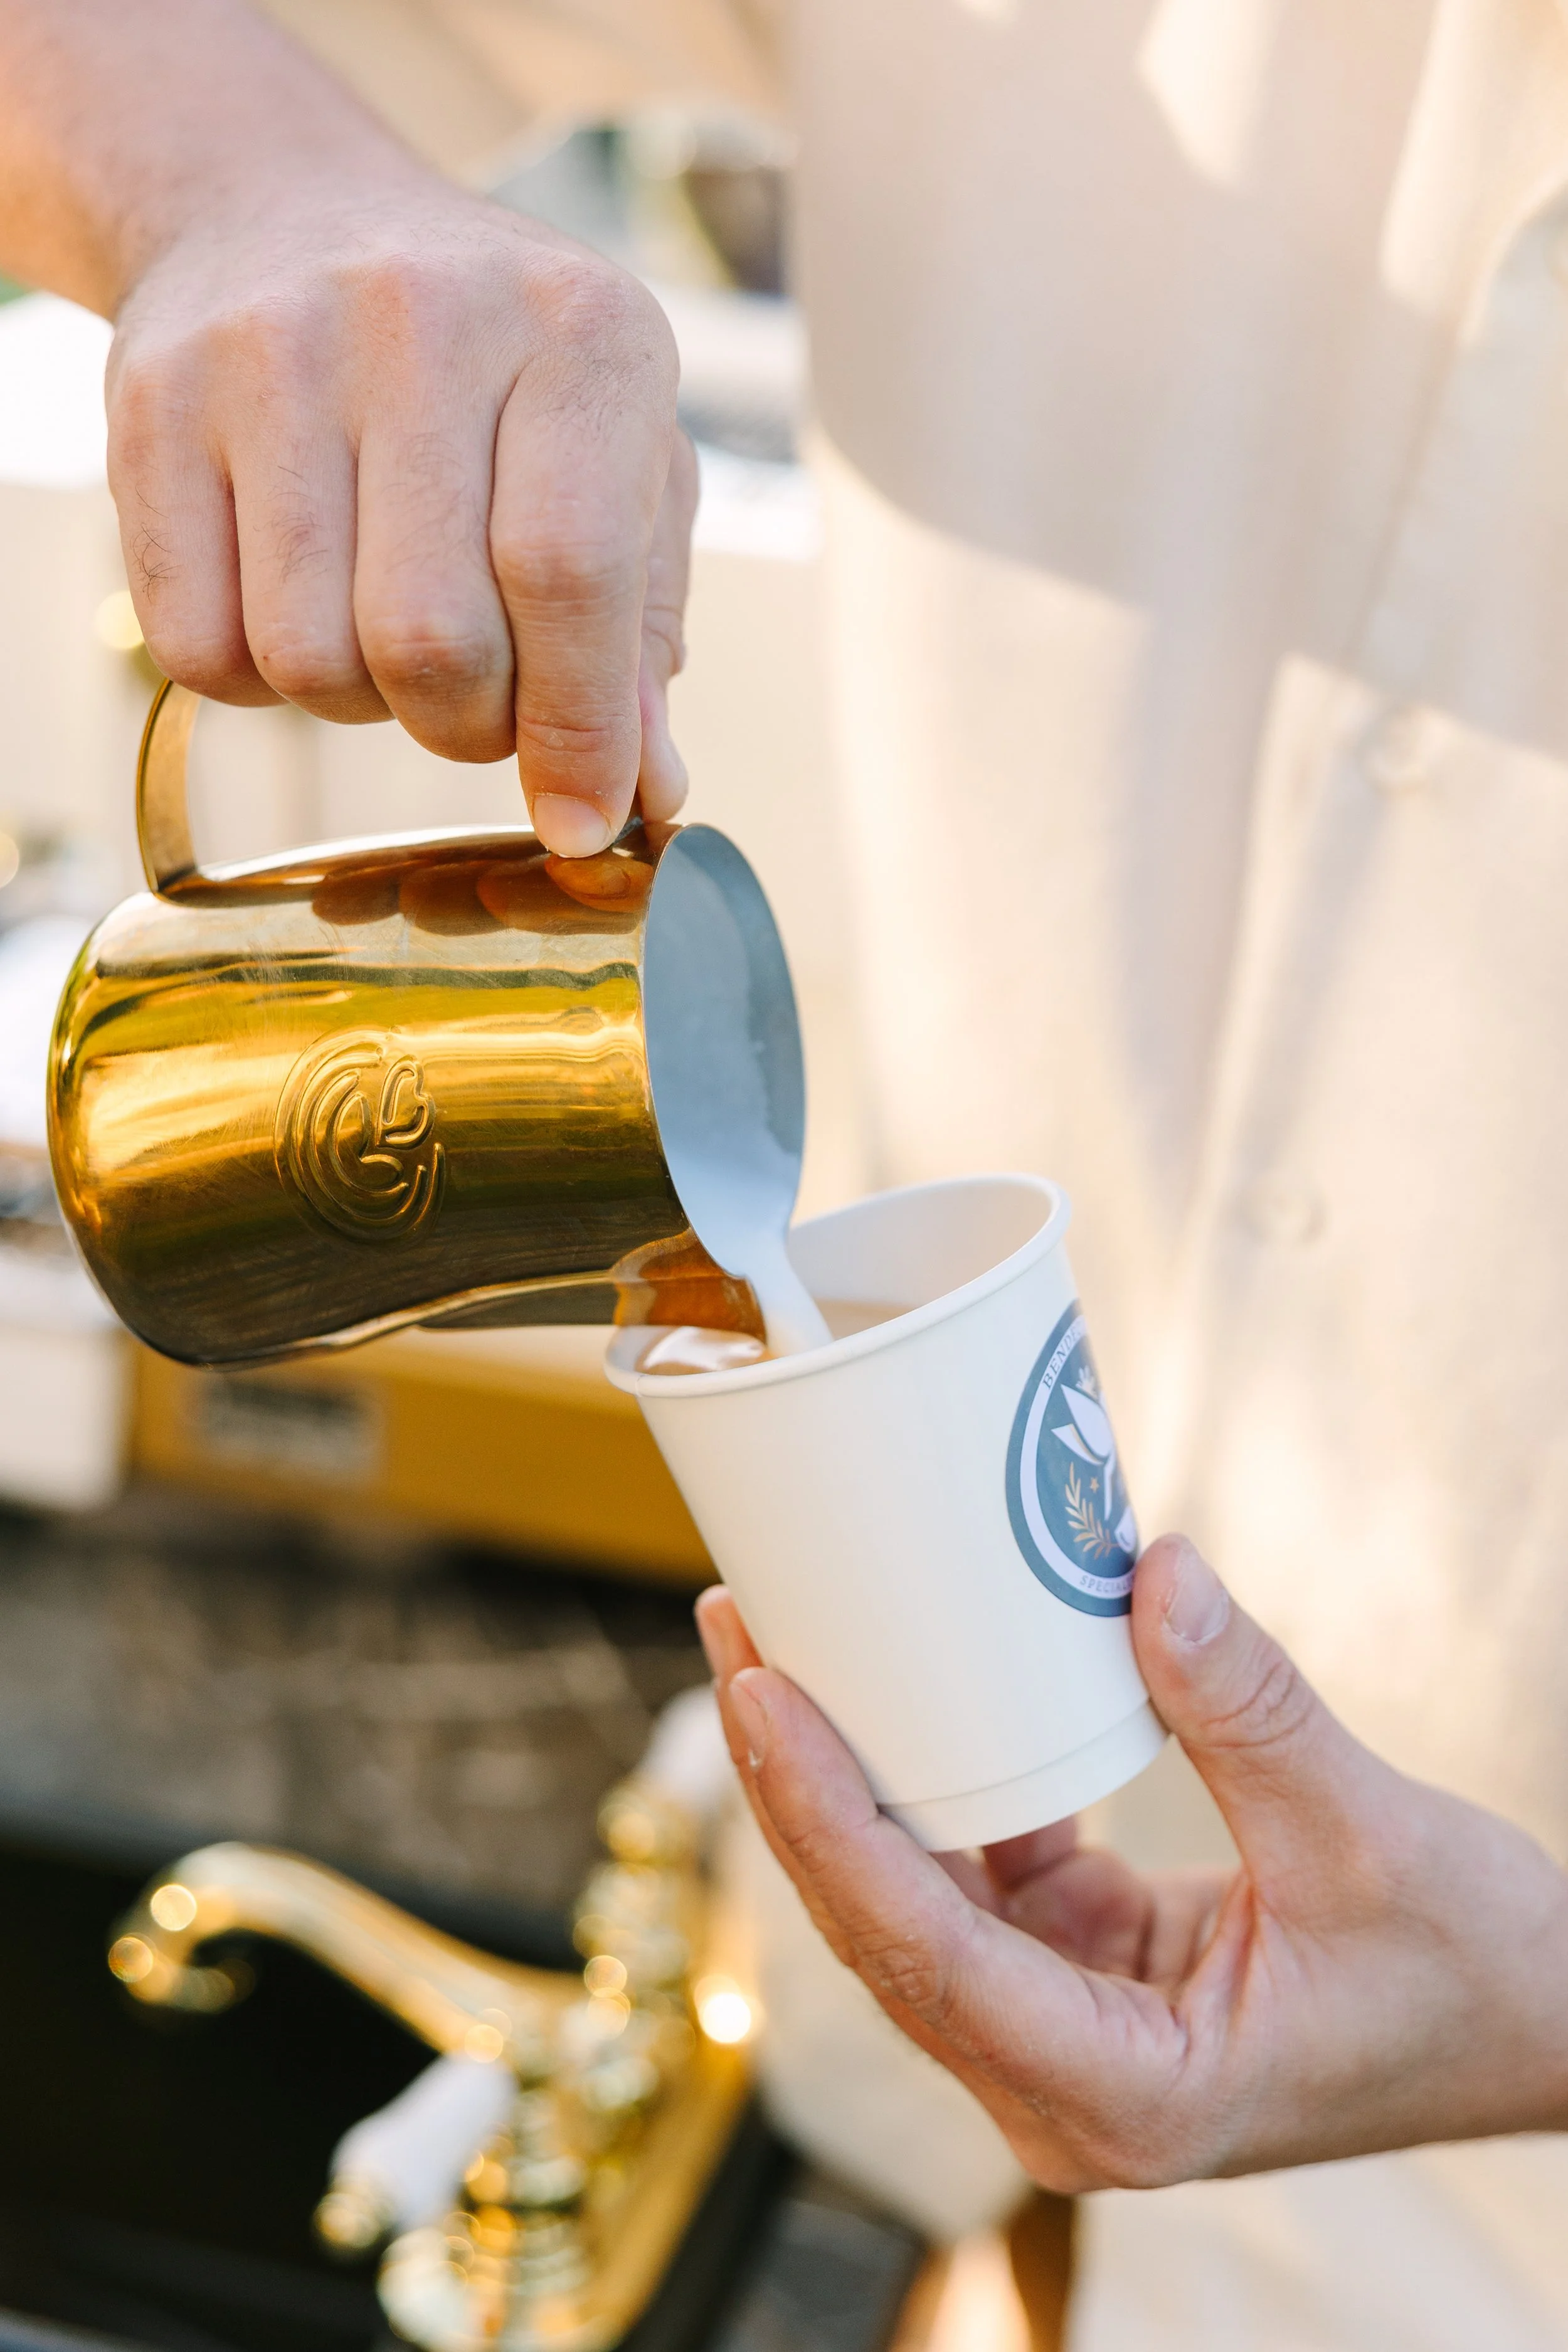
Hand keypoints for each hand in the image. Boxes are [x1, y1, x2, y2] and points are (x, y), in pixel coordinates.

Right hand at [109, 176, 693, 854]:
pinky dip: (258, 680)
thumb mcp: (616, 460)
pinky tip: (297, 602)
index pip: (570, 574)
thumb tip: (642, 791)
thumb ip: (639, 631)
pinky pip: (200, 649)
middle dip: (468, 726)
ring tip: (385, 630)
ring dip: (362, 704)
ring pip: (310, 660)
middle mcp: (423, 319)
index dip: (577, 732)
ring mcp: (272, 353)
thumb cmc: (494, 373)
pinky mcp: (155, 405)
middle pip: (431, 641)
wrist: (289, 211)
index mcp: (579, 331)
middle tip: (480, 699)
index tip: (581, 819)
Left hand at [697, 1538, 1567, 2190]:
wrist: (1534, 2028)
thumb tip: (1151, 1570)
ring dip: (843, 1774)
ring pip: (910, 1897)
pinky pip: (973, 1873)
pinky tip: (893, 1684)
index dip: (824, 1818)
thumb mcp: (1370, 1838)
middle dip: (798, 1777)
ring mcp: (1063, 2028)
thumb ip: (1250, 1708)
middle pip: (883, 1922)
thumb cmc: (1473, 1975)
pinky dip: (931, 1779)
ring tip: (777, 1638)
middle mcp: (1064, 2081)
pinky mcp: (1081, 1972)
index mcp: (1123, 2092)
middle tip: (739, 1626)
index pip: (926, 1952)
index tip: (758, 1692)